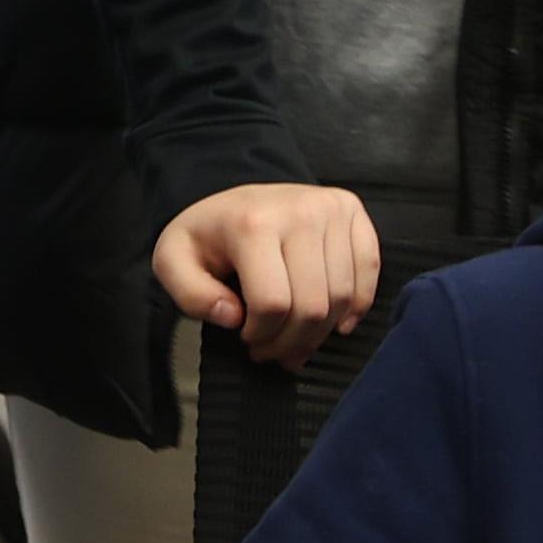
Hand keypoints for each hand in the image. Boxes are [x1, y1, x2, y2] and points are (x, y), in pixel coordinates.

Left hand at [154, 182, 381, 367]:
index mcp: (254, 224)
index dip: (261, 336)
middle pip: (312, 305)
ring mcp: (331, 209)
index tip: (246, 338)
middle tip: (273, 349)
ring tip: (297, 338)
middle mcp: (300, 211)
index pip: (273, 303)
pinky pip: (369, 270)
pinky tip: (336, 321)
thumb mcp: (173, 260)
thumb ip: (190, 295)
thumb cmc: (209, 235)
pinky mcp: (351, 211)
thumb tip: (233, 317)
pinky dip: (357, 305)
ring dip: (321, 332)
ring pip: (342, 296)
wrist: (236, 194)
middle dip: (291, 342)